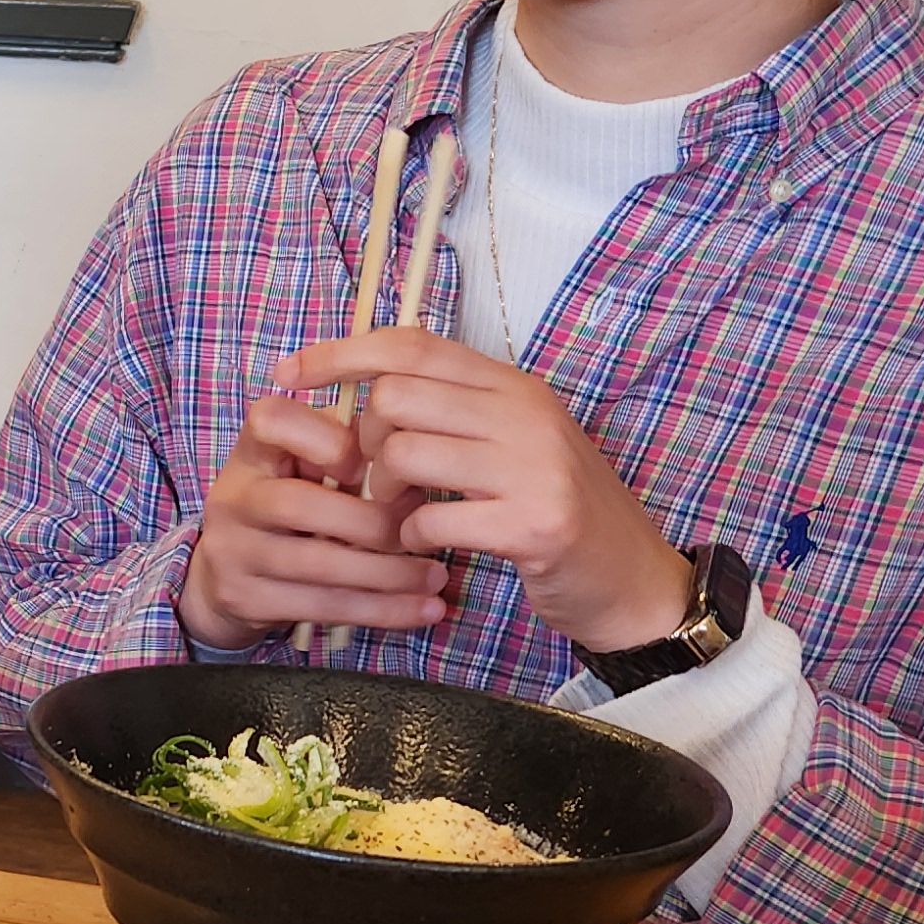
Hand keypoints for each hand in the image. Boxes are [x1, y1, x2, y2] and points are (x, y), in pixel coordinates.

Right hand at [180, 389, 450, 648]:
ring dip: (387, 574)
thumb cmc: (287, 505)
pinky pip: (321, 606)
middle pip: (299, 505)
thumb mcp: (303, 468)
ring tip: (434, 576)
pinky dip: (380, 609)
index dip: (326, 439)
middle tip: (421, 533)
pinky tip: (421, 610)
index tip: (365, 464)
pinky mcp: (245, 599)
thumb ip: (348, 453)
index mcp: (252, 451)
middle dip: (372, 523)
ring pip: (316, 564)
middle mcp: (233, 497)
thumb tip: (413, 472)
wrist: (221, 573)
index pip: (272, 420)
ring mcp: (232, 552)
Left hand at [279, 329, 688, 649]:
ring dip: (386, 495)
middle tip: (382, 479)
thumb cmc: (556, 509)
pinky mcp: (534, 524)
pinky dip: (412, 538)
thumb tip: (369, 387)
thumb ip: (455, 411)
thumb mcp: (513, 442)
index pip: (411, 344)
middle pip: (395, 396)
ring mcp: (533, 467)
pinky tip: (432, 545)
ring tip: (407, 515)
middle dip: (366, 442)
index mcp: (515, 386)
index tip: (290, 371)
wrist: (633, 579)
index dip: (339, 354)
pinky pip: (430, 520)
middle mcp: (526, 414)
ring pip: (404, 454)